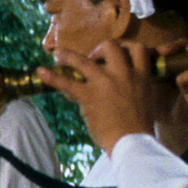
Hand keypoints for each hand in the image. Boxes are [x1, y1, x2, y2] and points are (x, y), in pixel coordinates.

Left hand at [38, 40, 159, 153]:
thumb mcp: (147, 101)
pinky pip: (67, 83)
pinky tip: (40, 72)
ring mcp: (104, 83)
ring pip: (84, 60)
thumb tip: (124, 85)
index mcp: (142, 76)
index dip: (126, 46)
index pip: (138, 49)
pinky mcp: (89, 96)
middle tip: (94, 58)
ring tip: (58, 53)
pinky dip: (52, 77)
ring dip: (69, 55)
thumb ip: (137, 88)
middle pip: (112, 46)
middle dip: (101, 48)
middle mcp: (124, 74)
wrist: (132, 141)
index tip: (117, 53)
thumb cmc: (141, 127)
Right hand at [151, 39, 187, 154]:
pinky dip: (149, 58)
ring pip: (169, 51)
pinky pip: (154, 60)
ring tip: (155, 57)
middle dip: (177, 46)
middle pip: (186, 46)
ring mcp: (175, 65)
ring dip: (161, 50)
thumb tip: (187, 74)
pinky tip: (143, 61)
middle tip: (167, 51)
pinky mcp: (159, 70)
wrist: (174, 126)